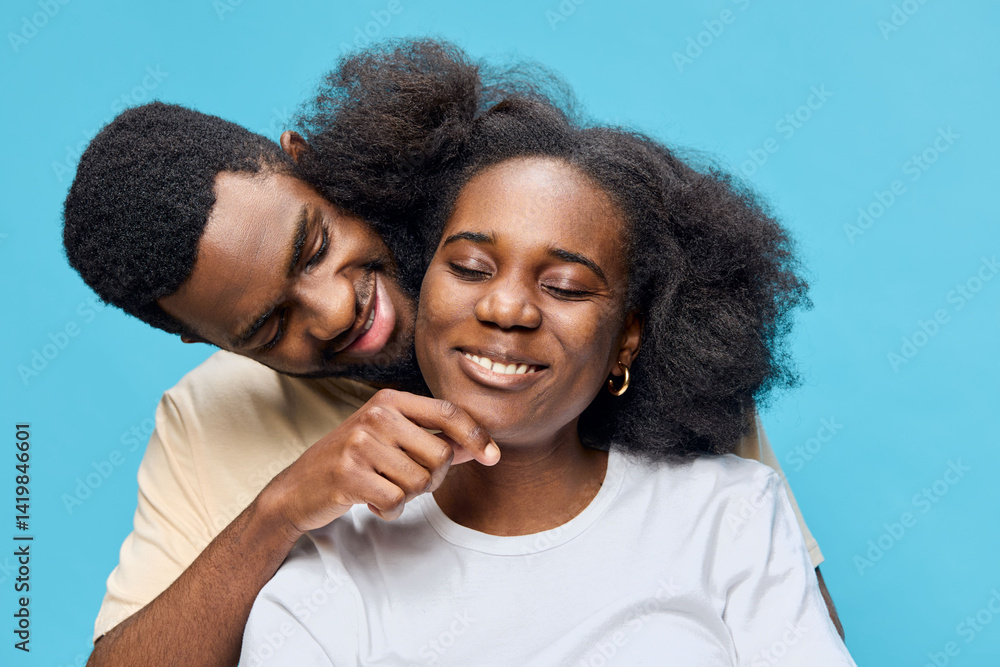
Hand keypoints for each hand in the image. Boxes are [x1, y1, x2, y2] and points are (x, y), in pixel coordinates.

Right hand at [261, 389, 499, 541]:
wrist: (296, 489)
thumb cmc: (350, 463)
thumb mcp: (389, 441)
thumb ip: (431, 440)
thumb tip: (477, 447)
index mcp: (389, 400)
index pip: (448, 412)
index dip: (476, 435)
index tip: (493, 457)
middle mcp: (376, 415)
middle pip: (440, 455)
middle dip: (432, 479)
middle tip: (404, 482)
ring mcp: (360, 444)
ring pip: (421, 482)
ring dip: (408, 497)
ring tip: (382, 488)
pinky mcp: (348, 474)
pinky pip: (396, 502)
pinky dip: (390, 511)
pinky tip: (370, 502)